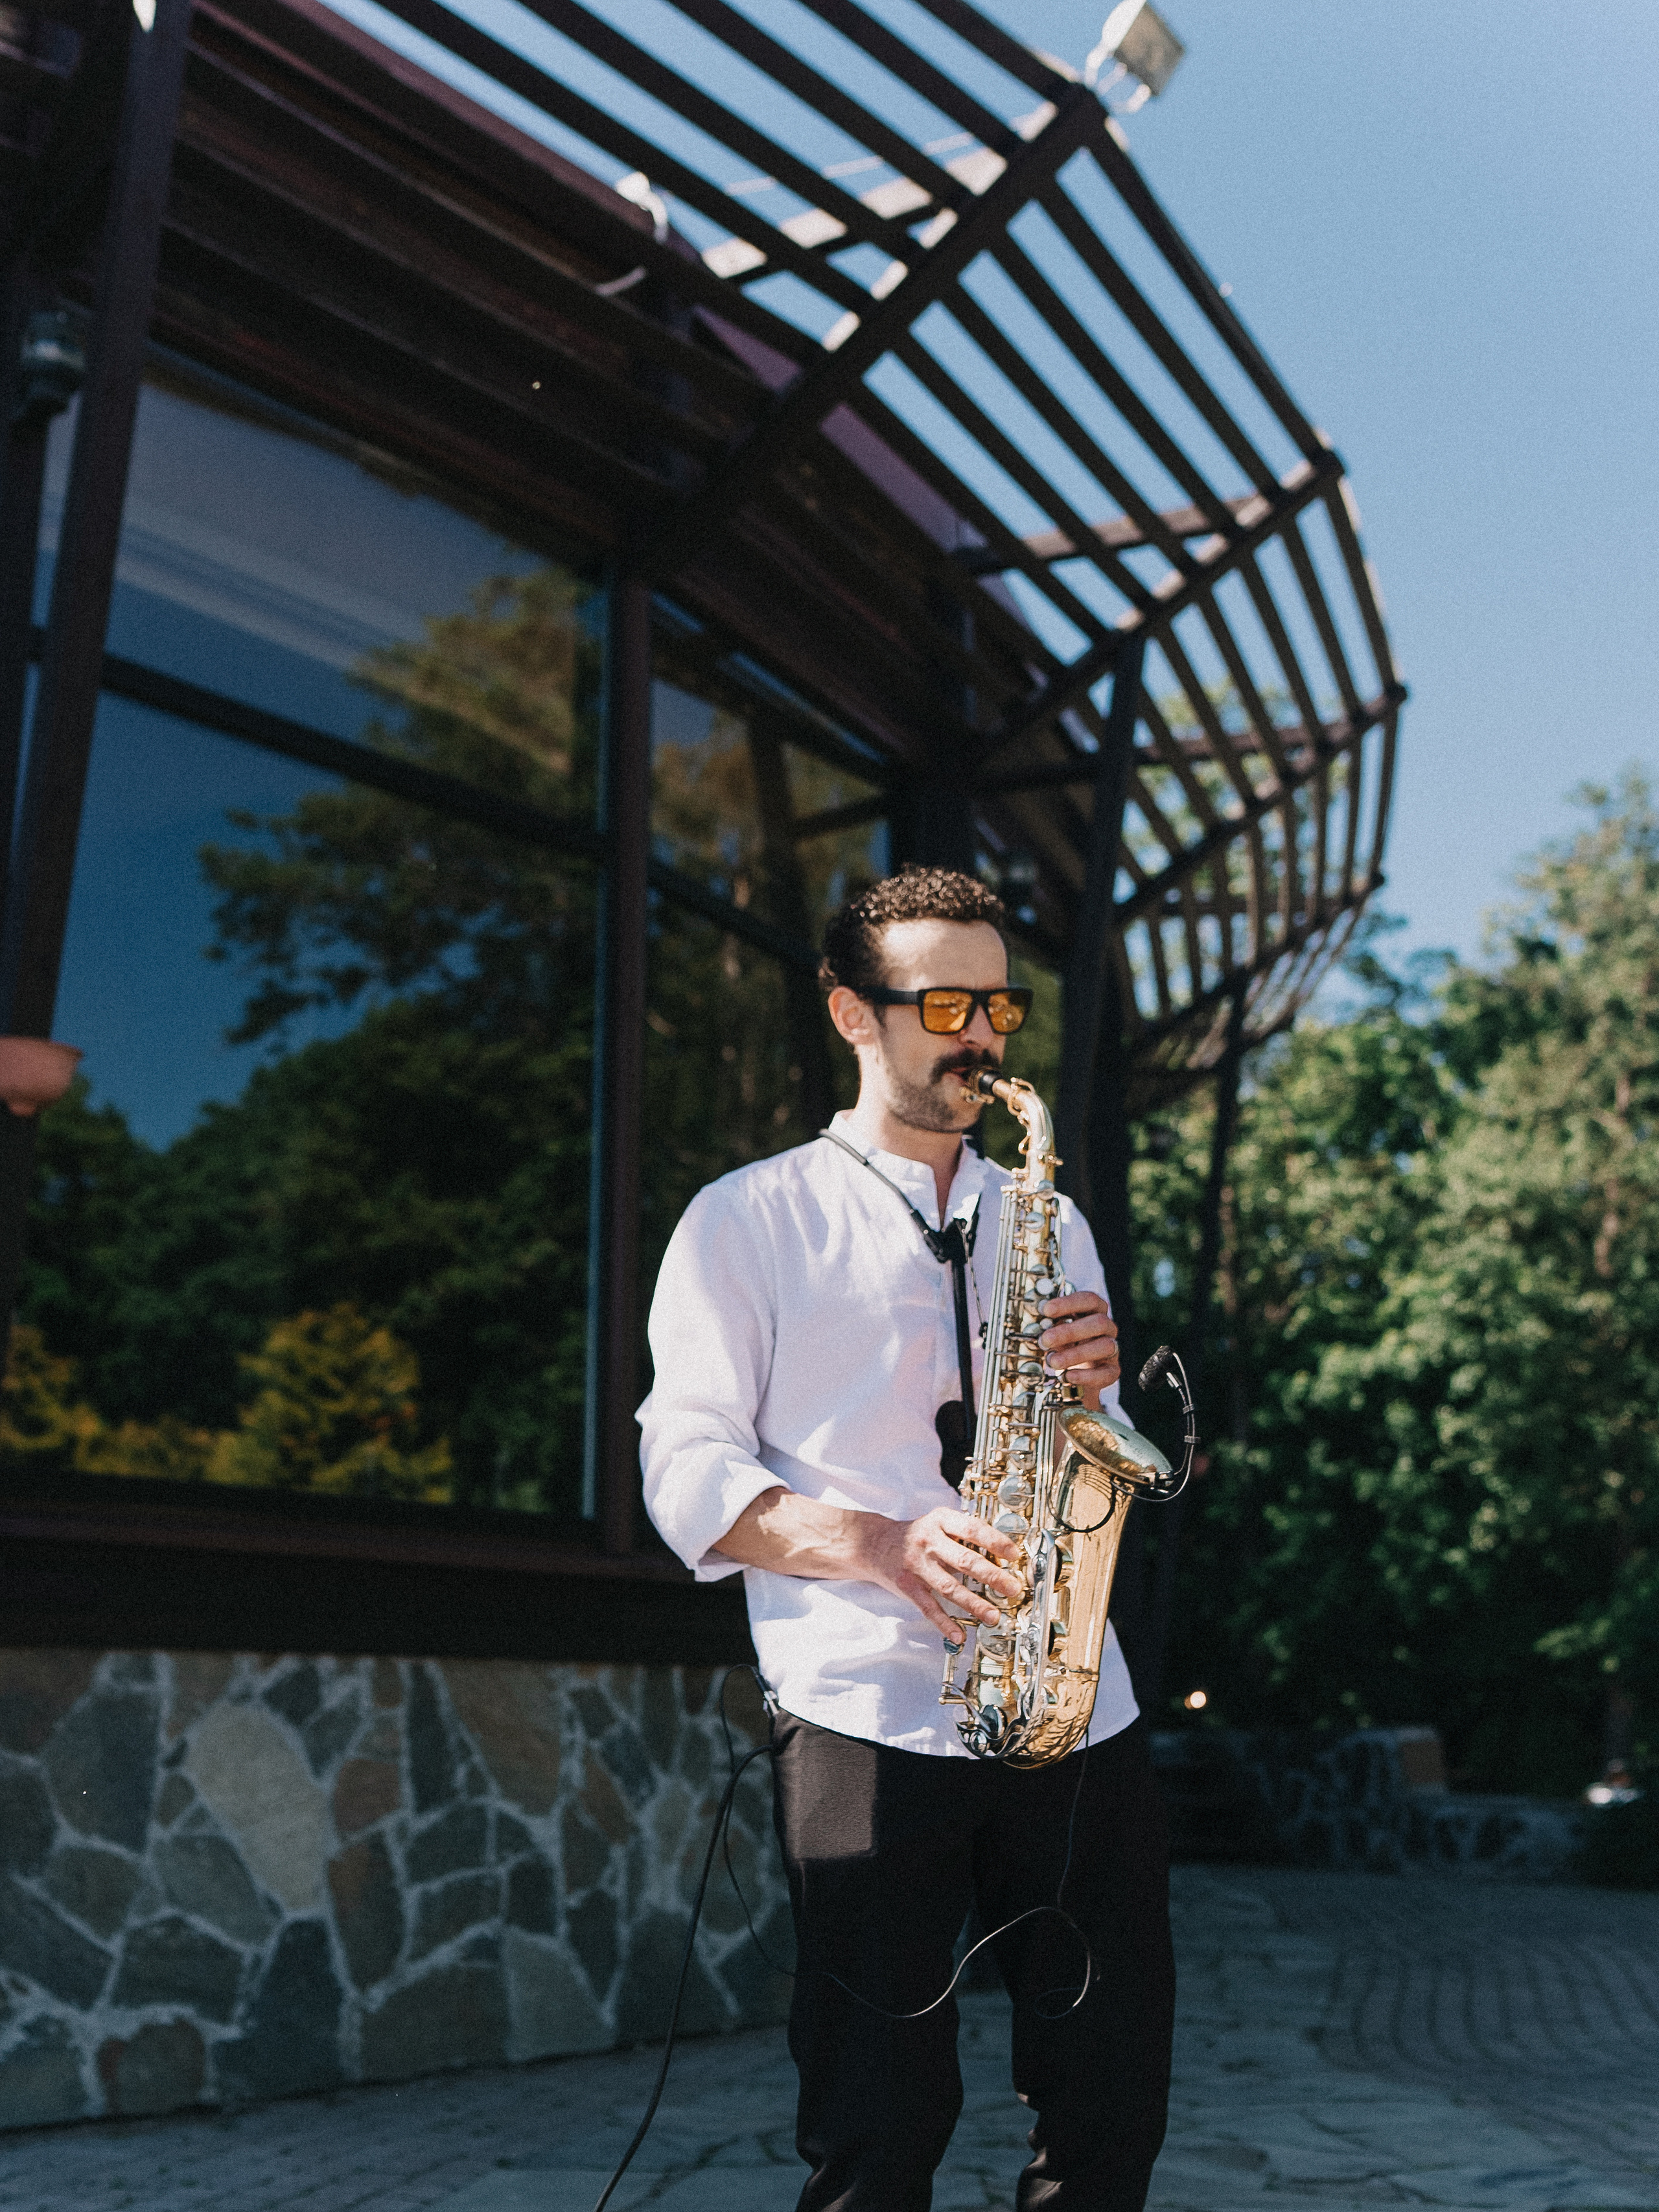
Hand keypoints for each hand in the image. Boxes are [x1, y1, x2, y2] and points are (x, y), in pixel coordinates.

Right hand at [852, 1504, 1024, 1643]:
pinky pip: (928, 1607)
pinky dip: (944, 1623)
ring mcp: (916, 1564)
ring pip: (949, 1587)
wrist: (873, 1543)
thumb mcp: (938, 1523)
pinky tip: (958, 1635)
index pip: (972, 1529)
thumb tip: (1001, 1555)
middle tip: (1012, 1589)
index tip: (1014, 1555)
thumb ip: (963, 1534)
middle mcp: (928, 1540)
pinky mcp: (907, 1585)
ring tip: (993, 1616)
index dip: (995, 1541)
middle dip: (993, 1576)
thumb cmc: (916, 1535)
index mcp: (940, 1520)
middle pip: (965, 1560)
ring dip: (974, 1604)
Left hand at [1039, 1291, 1119, 1405]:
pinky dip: (1086, 1376)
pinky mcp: (1112, 1371)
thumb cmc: (1063, 1344)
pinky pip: (1106, 1373)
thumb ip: (1049, 1326)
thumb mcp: (1055, 1331)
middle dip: (1069, 1331)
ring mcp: (1112, 1349)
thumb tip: (1037, 1325)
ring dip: (1076, 1354)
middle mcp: (1107, 1327)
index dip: (1069, 1303)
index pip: (1089, 1300)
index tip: (1046, 1310)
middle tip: (1045, 1340)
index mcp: (1094, 1311)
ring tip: (1053, 1361)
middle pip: (1099, 1322)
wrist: (1073, 1374)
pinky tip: (1068, 1376)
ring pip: (1105, 1346)